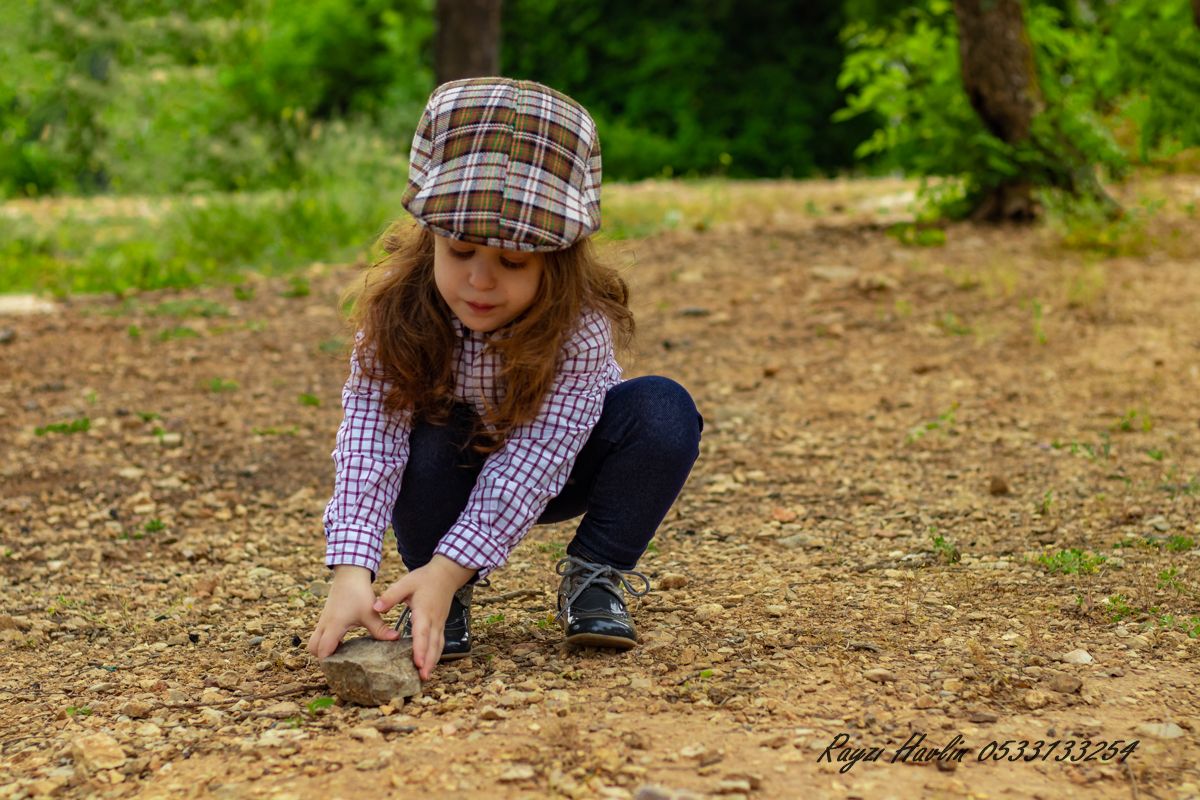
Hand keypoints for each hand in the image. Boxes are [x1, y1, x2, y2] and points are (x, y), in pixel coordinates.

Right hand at [307, 565, 399, 658]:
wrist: (350, 574)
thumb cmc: (358, 592)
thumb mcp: (370, 612)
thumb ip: (380, 629)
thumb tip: (395, 639)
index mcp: (334, 625)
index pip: (322, 650)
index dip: (328, 662)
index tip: (339, 669)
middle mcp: (324, 624)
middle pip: (312, 648)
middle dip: (322, 656)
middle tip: (339, 661)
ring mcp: (323, 620)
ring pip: (314, 640)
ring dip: (324, 647)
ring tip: (342, 652)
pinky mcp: (326, 617)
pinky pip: (320, 633)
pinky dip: (326, 640)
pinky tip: (343, 641)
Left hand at [374, 555, 474, 679]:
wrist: (446, 574)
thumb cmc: (425, 579)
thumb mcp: (406, 583)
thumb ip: (391, 595)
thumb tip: (376, 606)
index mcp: (424, 611)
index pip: (422, 633)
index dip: (420, 649)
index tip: (417, 663)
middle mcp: (434, 620)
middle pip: (433, 644)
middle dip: (428, 662)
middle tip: (422, 678)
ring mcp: (440, 623)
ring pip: (438, 646)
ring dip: (433, 661)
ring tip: (425, 676)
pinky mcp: (441, 625)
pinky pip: (440, 643)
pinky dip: (436, 655)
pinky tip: (430, 664)